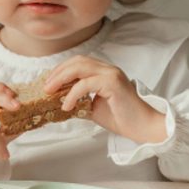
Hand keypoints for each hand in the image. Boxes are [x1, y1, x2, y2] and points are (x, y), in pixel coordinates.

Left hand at [44, 57, 166, 143]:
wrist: (143, 127)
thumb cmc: (122, 118)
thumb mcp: (93, 108)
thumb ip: (80, 100)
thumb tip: (59, 101)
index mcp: (104, 72)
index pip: (79, 63)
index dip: (61, 70)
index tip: (48, 82)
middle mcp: (108, 69)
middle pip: (77, 61)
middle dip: (58, 72)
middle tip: (46, 86)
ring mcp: (111, 74)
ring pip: (80, 67)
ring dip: (61, 78)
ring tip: (50, 91)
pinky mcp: (113, 83)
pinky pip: (86, 84)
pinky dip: (72, 94)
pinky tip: (67, 106)